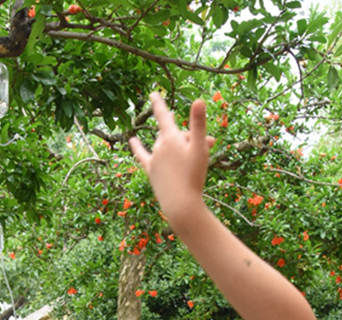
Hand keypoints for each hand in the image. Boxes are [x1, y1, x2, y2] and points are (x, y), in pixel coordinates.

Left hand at [129, 93, 213, 227]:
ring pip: (164, 145)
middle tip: (209, 144)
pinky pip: (142, 156)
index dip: (158, 103)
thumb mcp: (200, 149)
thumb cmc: (193, 176)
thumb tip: (199, 100)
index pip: (163, 115)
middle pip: (173, 134)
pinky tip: (132, 141)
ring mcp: (153, 159)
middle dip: (189, 137)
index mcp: (171, 138)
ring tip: (192, 157)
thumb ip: (198, 124)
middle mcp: (159, 147)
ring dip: (178, 147)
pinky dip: (137, 147)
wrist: (181, 205)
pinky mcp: (150, 171)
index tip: (152, 92)